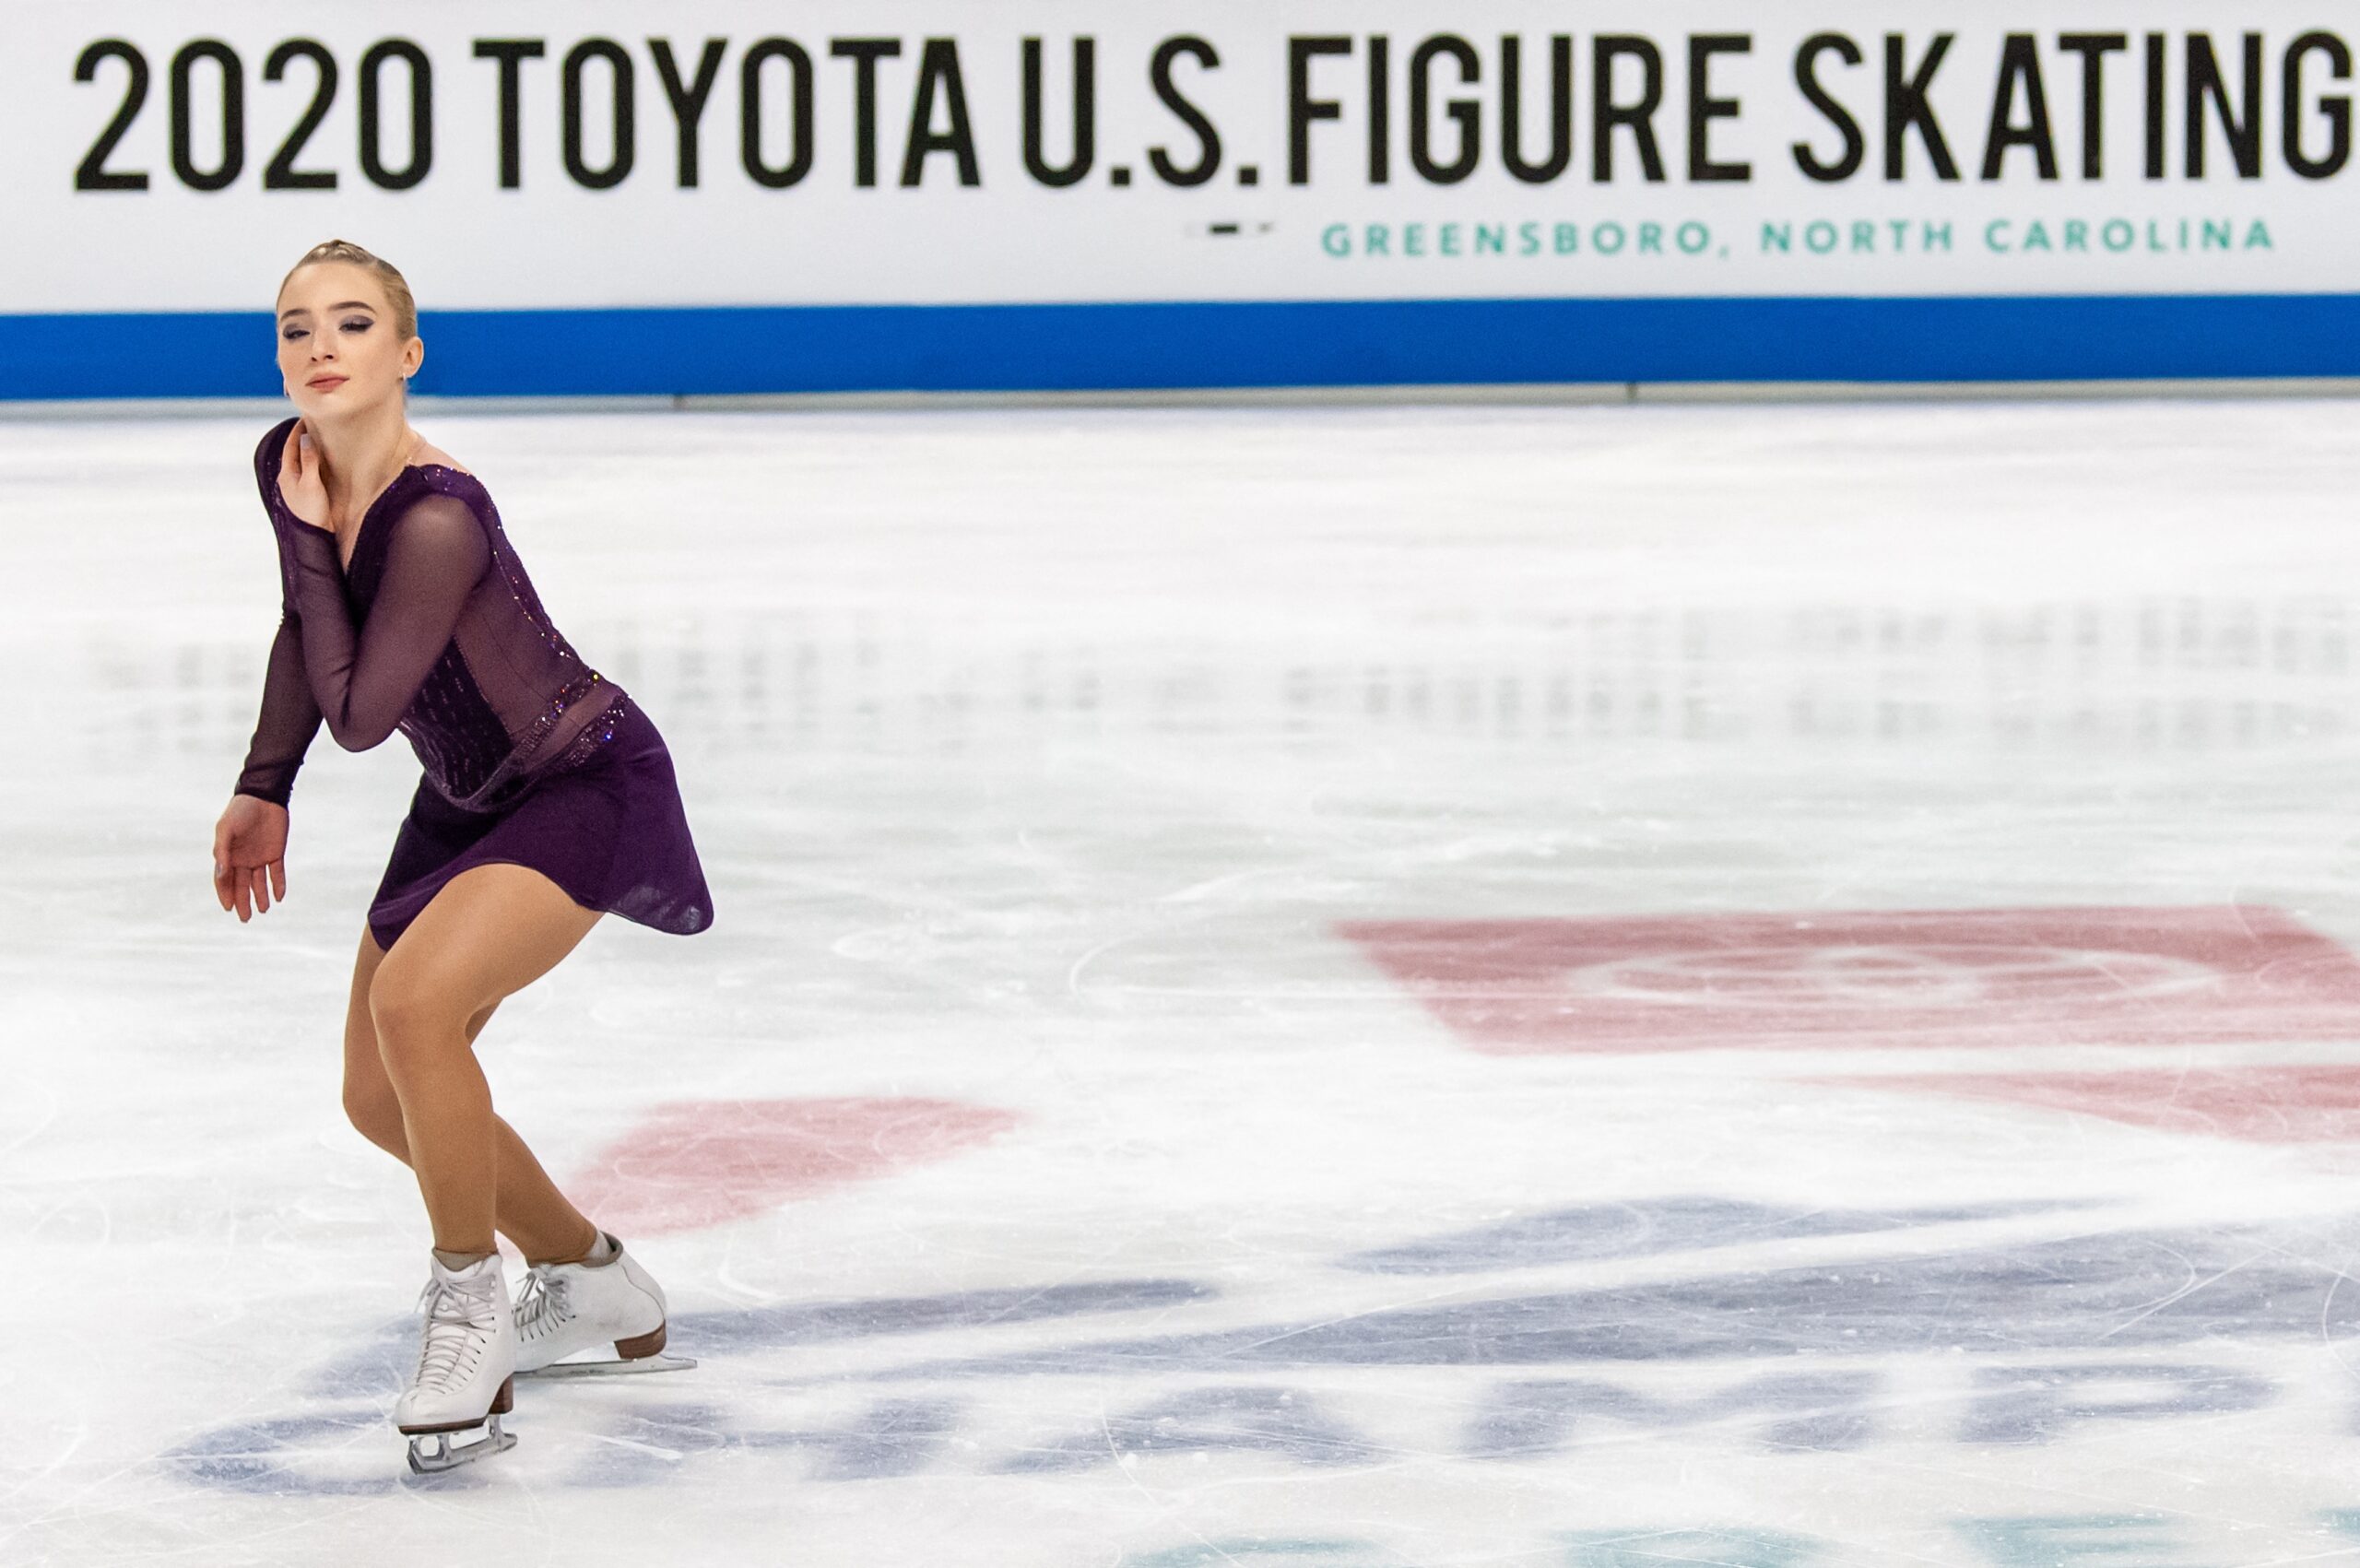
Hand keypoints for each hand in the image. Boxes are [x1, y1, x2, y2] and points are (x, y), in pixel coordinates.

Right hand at [213, 795, 289, 920]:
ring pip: (259, 882)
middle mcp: (242, 859)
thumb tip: (221, 874)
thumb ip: (222, 851)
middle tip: (245, 919)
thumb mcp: (226, 829)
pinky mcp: (276, 853)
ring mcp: (259, 857)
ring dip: (261, 896)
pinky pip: (277, 873)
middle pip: (242, 885)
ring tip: (264, 910)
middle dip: (243, 902)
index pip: (225, 880)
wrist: (263, 797)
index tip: (229, 908)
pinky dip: (278, 885)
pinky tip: (279, 897)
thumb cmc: (240, 811)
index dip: (226, 894)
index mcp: (227, 855)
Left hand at [278, 419, 331, 531]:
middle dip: (303, 437)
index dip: (297, 430)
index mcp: (287, 474)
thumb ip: (309, 459)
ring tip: (320, 437)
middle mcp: (290, 478)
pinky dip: (315, 461)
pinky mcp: (309, 494)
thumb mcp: (311, 482)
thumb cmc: (312, 511)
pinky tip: (324, 460)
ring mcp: (299, 487)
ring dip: (309, 449)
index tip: (306, 416)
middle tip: (313, 423)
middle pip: (295, 452)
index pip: (291, 446)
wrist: (315, 537)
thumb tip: (305, 436)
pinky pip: (310, 470)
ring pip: (303, 461)